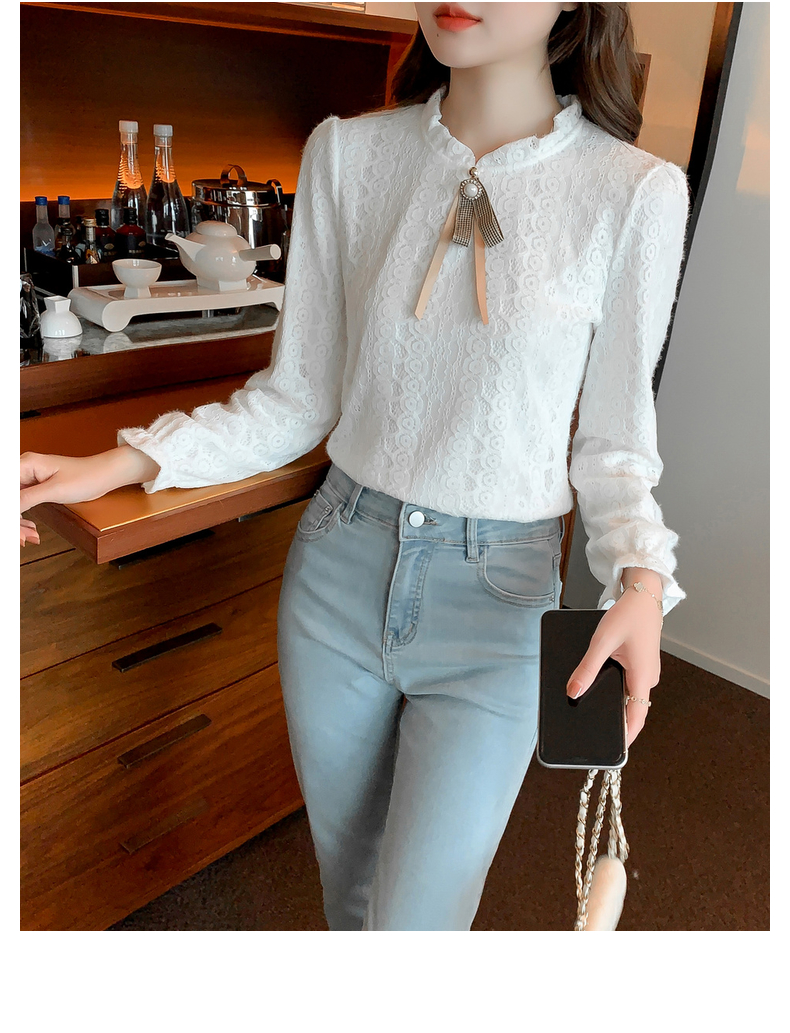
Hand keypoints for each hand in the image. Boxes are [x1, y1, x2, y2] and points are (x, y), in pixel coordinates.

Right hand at [20, 446, 160, 543]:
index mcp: (25, 464)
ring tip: (29, 537)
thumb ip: (27, 498)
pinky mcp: (36, 488)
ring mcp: (30, 479)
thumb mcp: (55, 490)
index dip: (9, 512)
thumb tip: (9, 509)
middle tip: (22, 539)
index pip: (6, 490)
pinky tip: (31, 530)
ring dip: (18, 523)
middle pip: (8, 499)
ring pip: (13, 504)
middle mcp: (24, 469)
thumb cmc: (86, 476)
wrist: (104, 475)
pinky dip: (24, 519)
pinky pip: (21, 505)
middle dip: (14, 521)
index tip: (14, 528)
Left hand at [565, 584, 662, 747]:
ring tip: (593, 712)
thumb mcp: (602, 641)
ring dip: (615, 705)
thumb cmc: (627, 615)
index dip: (627, 735)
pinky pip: (628, 685)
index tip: (615, 752)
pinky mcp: (640, 665)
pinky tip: (599, 689)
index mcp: (644, 675)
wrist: (643, 595)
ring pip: (629, 696)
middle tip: (595, 733)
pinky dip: (615, 691)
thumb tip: (573, 691)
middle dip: (615, 722)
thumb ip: (587, 668)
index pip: (637, 715)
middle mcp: (648, 677)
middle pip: (632, 708)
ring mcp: (645, 672)